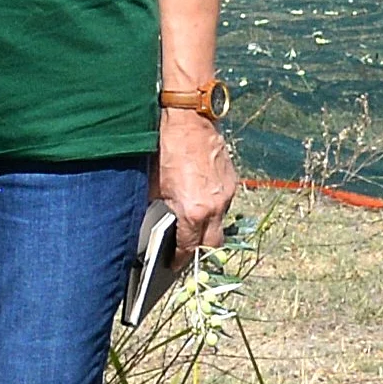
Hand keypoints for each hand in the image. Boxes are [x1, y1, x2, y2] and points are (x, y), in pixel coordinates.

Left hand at [159, 105, 237, 252]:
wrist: (190, 119)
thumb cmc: (166, 149)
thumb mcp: (152, 184)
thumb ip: (155, 207)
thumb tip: (150, 222)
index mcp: (193, 211)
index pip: (189, 247)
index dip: (180, 259)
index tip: (173, 264)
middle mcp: (215, 206)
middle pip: (212, 243)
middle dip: (199, 250)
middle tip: (184, 249)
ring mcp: (226, 193)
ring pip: (220, 222)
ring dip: (207, 227)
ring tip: (190, 223)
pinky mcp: (232, 180)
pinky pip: (224, 203)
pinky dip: (212, 208)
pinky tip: (198, 200)